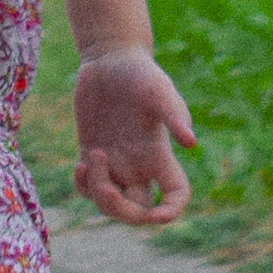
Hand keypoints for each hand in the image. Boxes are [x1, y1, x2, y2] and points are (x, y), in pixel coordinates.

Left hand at [71, 43, 195, 228]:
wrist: (110, 58)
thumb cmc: (140, 72)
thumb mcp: (158, 90)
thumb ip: (173, 115)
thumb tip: (191, 143)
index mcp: (160, 153)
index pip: (175, 194)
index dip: (171, 210)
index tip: (157, 214)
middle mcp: (139, 163)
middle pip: (138, 210)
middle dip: (122, 211)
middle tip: (106, 188)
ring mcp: (115, 160)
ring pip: (111, 202)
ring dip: (98, 195)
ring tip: (91, 160)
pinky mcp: (92, 152)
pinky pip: (88, 187)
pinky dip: (83, 186)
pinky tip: (81, 165)